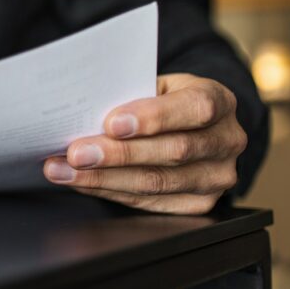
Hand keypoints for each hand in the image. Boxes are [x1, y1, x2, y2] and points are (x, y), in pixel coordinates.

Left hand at [42, 73, 247, 213]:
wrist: (196, 126)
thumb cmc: (167, 99)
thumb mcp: (158, 84)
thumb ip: (132, 94)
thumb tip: (82, 110)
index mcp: (219, 101)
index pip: (194, 109)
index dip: (153, 118)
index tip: (111, 123)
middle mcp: (227, 141)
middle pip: (172, 152)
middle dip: (117, 154)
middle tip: (75, 153)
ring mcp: (216, 177)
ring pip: (156, 183)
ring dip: (102, 178)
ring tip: (62, 170)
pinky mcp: (198, 204)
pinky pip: (148, 201)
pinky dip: (107, 190)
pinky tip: (79, 181)